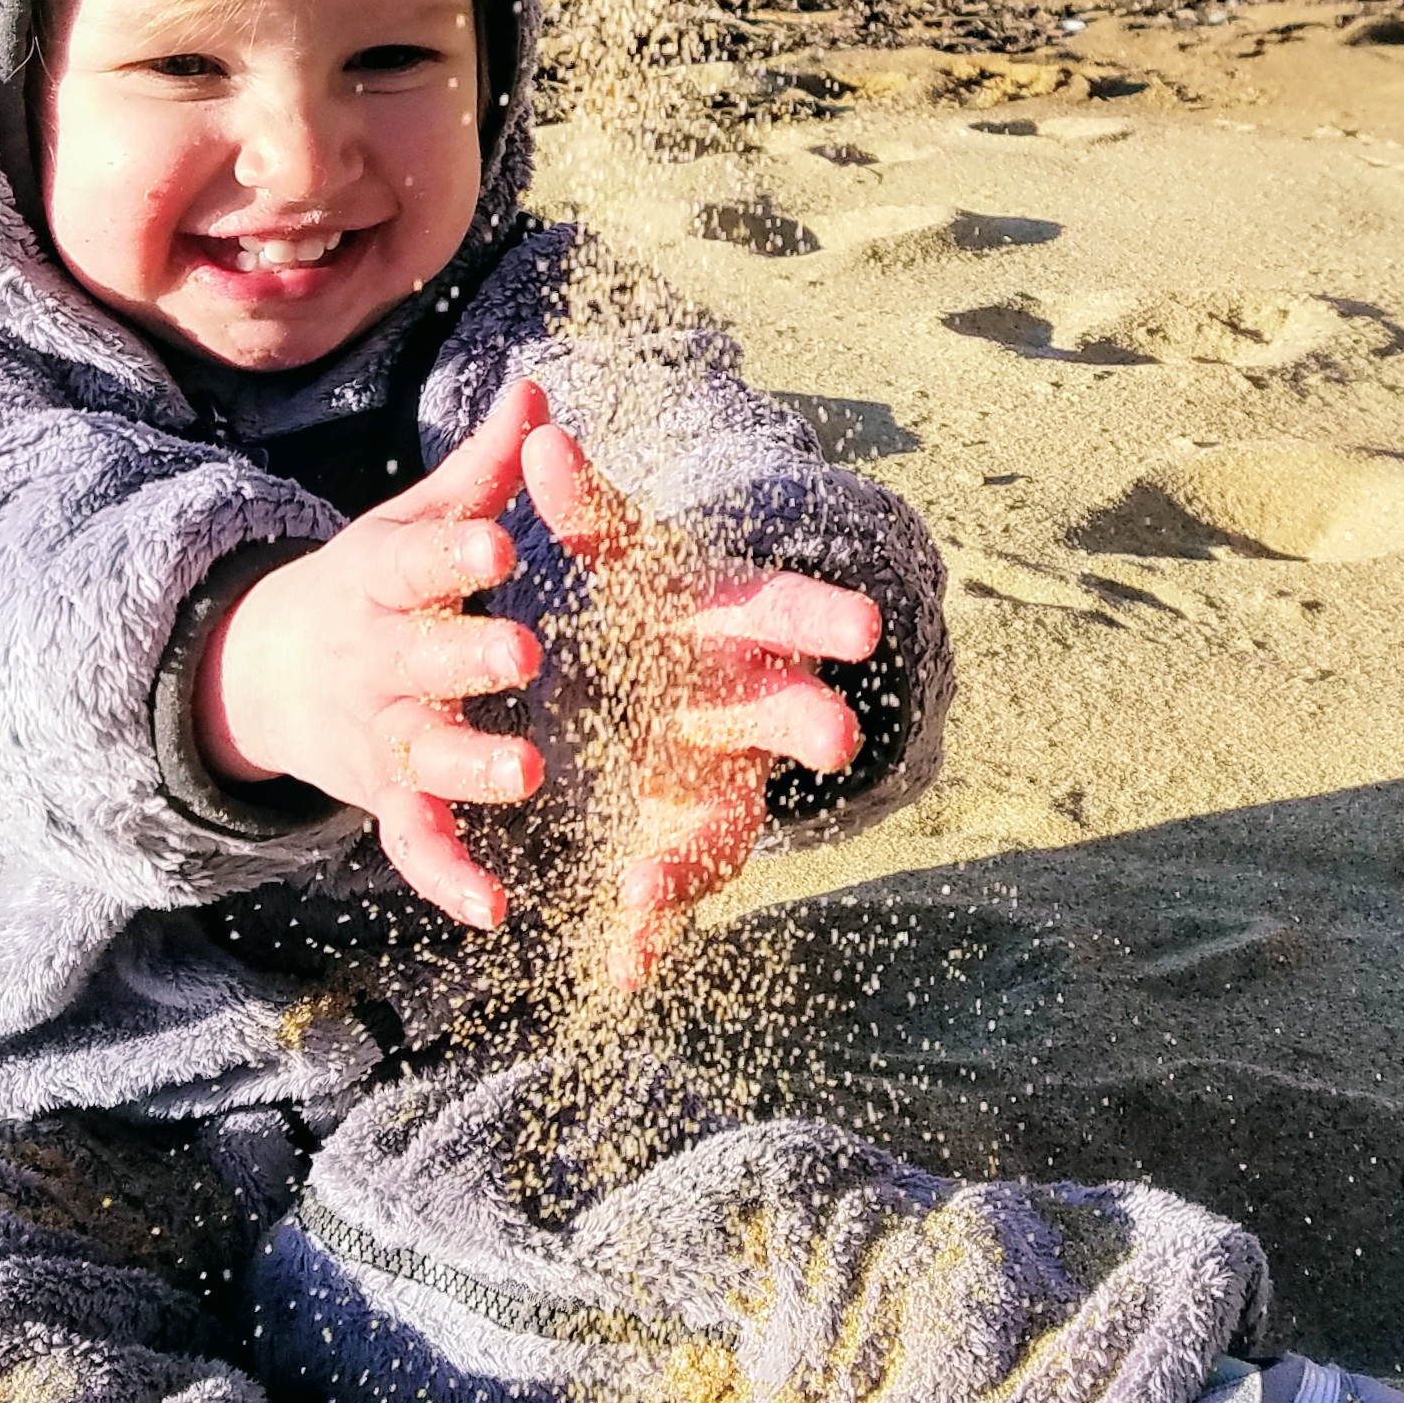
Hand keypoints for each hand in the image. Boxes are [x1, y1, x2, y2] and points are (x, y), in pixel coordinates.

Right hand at [195, 378, 551, 930]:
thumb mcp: (411, 526)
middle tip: (525, 655)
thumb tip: (539, 387)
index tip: (499, 544)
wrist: (264, 674)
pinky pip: (416, 847)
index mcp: (384, 585)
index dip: (452, 556)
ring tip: (528, 774)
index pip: (415, 565)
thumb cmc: (371, 588)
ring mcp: (377, 739)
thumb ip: (482, 471)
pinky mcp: (386, 802)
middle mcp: (376, 664)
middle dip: (467, 661)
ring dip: (471, 770)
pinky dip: (449, 880)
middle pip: (419, 663)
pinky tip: (495, 908)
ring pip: (421, 758)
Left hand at [523, 423, 882, 989]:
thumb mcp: (614, 555)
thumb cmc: (647, 606)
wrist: (652, 686)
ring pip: (723, 826)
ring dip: (690, 858)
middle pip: (788, 716)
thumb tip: (538, 434)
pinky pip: (668, 889)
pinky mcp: (679, 841)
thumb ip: (584, 505)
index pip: (788, 612)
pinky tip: (621, 967)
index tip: (864, 625)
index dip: (826, 619)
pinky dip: (646, 929)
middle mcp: (746, 710)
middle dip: (811, 724)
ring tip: (646, 885)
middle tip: (838, 735)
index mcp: (736, 629)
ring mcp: (718, 783)